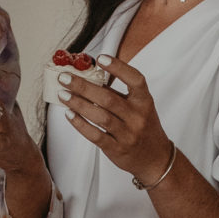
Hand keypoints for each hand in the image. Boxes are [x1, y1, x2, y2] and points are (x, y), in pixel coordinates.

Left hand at [59, 56, 171, 184]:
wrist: (155, 159)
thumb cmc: (144, 127)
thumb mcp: (140, 108)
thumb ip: (119, 93)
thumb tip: (88, 77)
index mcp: (145, 101)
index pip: (135, 80)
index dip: (119, 67)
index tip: (100, 58)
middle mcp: (138, 117)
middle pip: (108, 98)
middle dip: (83, 86)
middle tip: (65, 78)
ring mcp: (128, 134)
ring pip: (100, 116)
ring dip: (78, 104)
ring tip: (63, 95)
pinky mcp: (117, 148)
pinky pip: (95, 135)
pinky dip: (80, 124)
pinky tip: (69, 114)